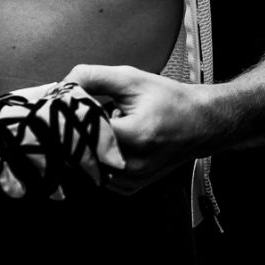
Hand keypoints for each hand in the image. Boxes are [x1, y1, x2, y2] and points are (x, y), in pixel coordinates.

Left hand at [62, 63, 210, 193]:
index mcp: (137, 136)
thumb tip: (63, 84)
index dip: (71, 115)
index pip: (84, 130)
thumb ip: (93, 77)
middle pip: (82, 149)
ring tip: (103, 126)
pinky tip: (110, 140)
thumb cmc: (170, 100)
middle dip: (76, 129)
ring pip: (88, 163)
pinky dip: (97, 156)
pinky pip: (99, 173)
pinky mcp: (130, 187)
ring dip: (87, 144)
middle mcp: (134, 165)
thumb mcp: (131, 79)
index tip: (65, 104)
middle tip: (81, 111)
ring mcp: (132, 180)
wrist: (201, 123)